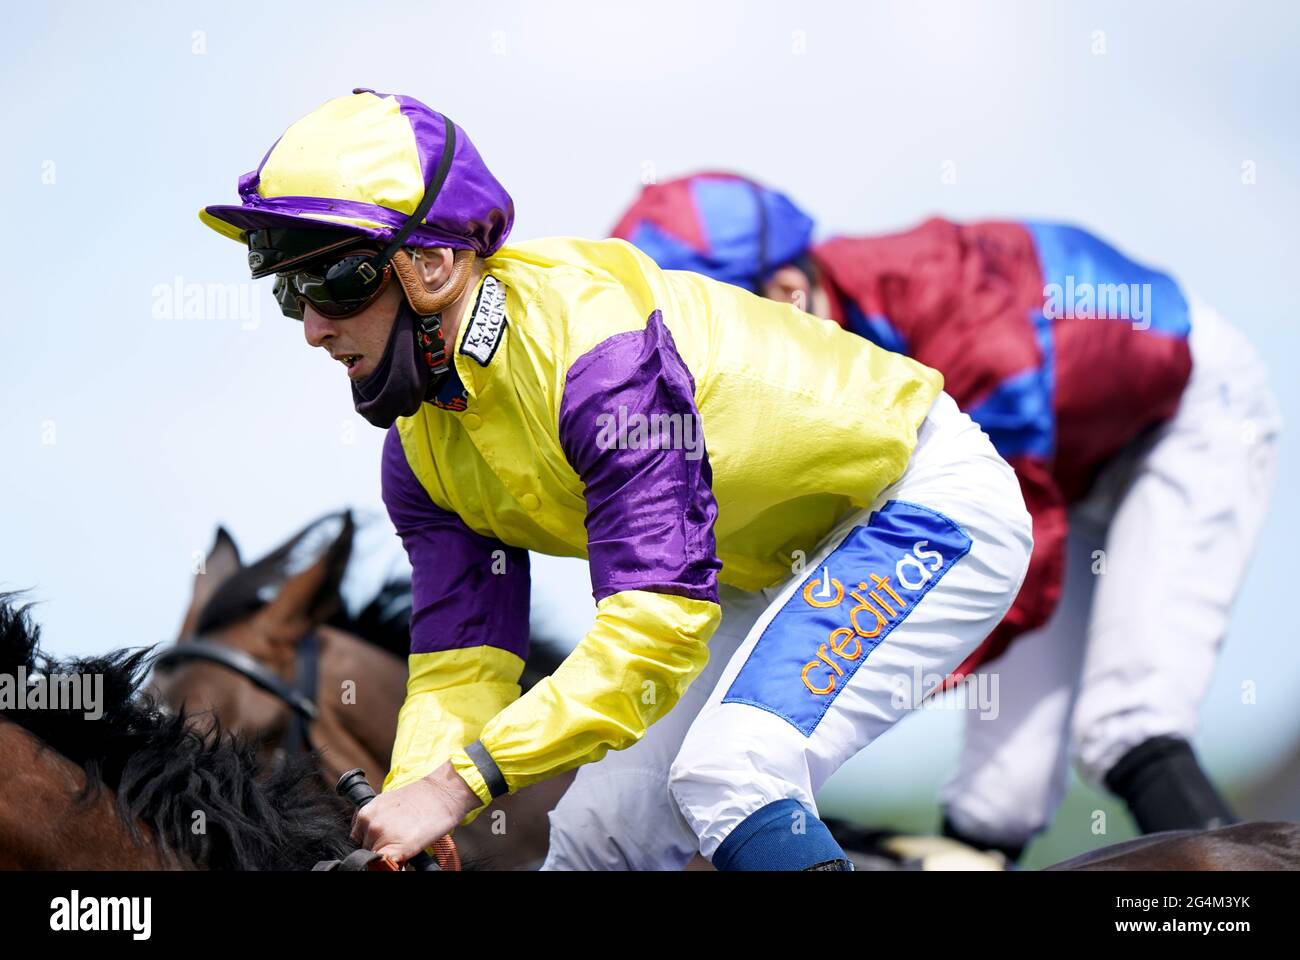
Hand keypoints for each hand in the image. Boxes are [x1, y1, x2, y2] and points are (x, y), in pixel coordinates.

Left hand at [350, 762, 479, 862]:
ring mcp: (381, 837)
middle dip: (379, 847)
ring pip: (376, 858)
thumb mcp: (388, 804)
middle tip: (396, 841)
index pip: (358, 839)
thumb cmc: (420, 798)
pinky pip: (385, 865)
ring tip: (404, 844)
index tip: (378, 846)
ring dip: (387, 854)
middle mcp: (369, 825)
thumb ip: (375, 820)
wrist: (442, 793)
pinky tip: (403, 857)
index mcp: (365, 813)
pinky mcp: (395, 850)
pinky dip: (392, 865)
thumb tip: (371, 839)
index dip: (370, 844)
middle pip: (366, 848)